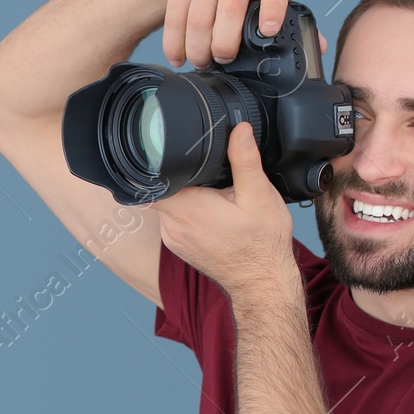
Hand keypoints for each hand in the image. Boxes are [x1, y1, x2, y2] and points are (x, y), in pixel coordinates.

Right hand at [149, 0, 327, 68]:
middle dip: (224, 45)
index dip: (274, 6)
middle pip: (230, 12)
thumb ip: (286, 18)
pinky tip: (179, 56)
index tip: (269, 29)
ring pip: (200, 19)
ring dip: (198, 49)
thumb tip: (316, 46)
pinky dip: (175, 45)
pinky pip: (176, 18)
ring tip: (201, 61)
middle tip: (221, 58)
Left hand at [151, 121, 298, 305]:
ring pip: (168, 202)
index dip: (158, 159)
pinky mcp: (179, 245)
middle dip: (180, 174)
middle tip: (207, 172)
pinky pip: (174, 218)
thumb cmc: (261, 245)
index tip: (171, 149)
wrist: (262, 283)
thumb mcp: (259, 195)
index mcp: (186, 209)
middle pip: (160, 187)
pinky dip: (188, 209)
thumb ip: (245, 160)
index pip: (151, 178)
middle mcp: (172, 226)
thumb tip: (239, 130)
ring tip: (213, 194)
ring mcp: (173, 238)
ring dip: (185, 193)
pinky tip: (211, 210)